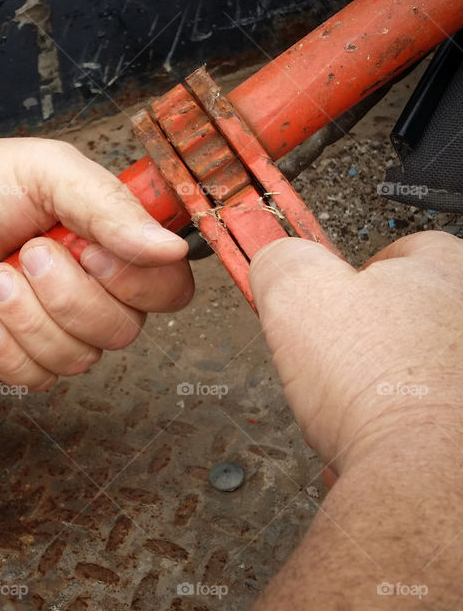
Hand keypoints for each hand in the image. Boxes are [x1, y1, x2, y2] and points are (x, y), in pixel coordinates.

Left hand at [0, 137, 192, 390]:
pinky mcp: (20, 355)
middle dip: (64, 295)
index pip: (167, 288)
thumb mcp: (47, 172)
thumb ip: (110, 207)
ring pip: (76, 359)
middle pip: (121, 331)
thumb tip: (171, 247)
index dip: (134, 283)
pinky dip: (4, 348)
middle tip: (25, 254)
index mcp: (114, 241)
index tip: (89, 253)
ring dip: (26, 318)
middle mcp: (95, 289)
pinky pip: (35, 378)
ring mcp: (57, 326)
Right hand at [249, 231, 462, 475]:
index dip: (354, 277)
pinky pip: (431, 424)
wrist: (424, 472)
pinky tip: (377, 448)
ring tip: (349, 416)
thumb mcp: (297, 293)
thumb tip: (278, 261)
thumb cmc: (376, 383)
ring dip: (386, 393)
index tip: (325, 303)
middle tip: (332, 364)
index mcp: (449, 270)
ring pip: (421, 376)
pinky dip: (404, 435)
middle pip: (412, 317)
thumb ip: (283, 261)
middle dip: (369, 342)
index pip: (404, 251)